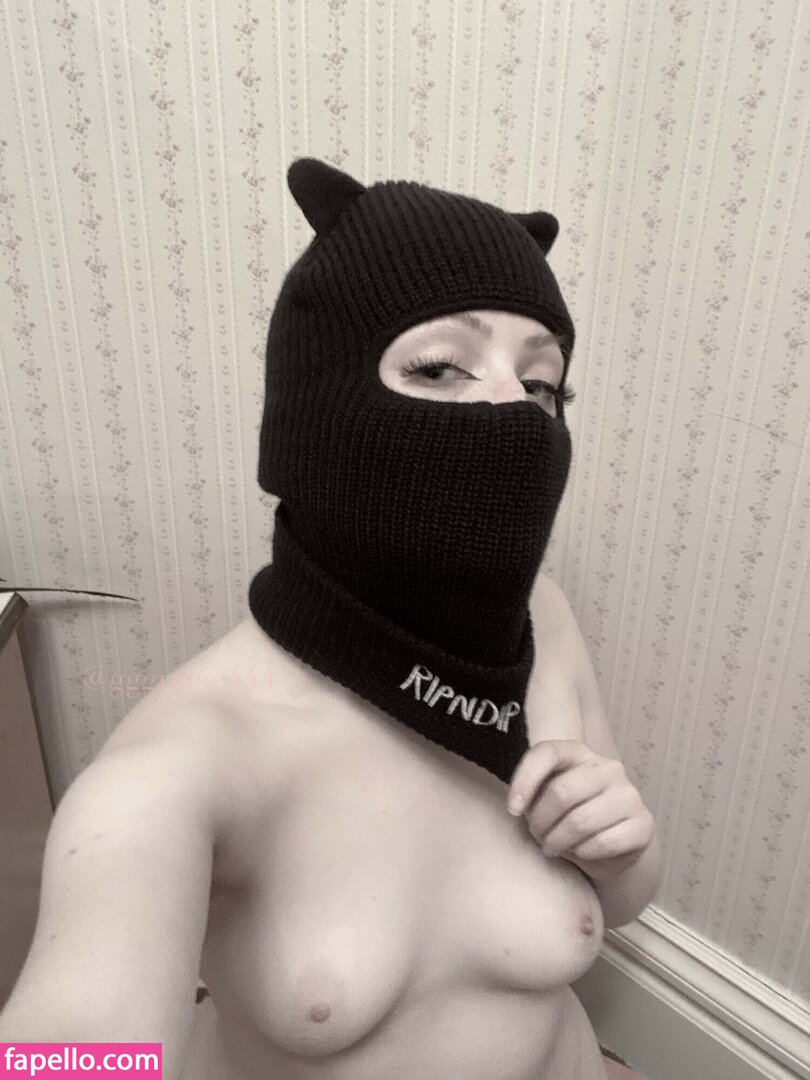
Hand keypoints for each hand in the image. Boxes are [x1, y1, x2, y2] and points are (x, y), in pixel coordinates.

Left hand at [507, 739, 655, 883]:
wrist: (609, 846)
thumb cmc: (568, 816)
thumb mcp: (545, 798)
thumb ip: (532, 790)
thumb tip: (517, 804)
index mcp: (579, 753)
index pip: (547, 753)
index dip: (524, 781)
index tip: (512, 810)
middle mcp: (608, 767)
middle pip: (562, 791)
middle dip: (540, 821)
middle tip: (537, 836)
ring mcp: (629, 795)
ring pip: (581, 821)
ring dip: (558, 841)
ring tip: (552, 847)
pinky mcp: (643, 824)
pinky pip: (604, 842)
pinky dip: (583, 854)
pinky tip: (579, 853)